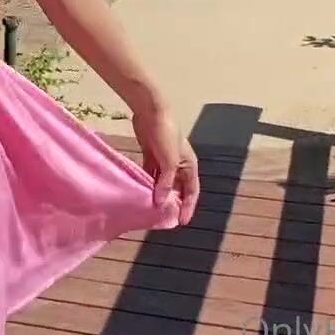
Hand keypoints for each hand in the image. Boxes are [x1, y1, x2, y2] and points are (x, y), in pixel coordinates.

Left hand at [132, 107, 199, 225]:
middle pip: (177, 188)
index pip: (192, 191)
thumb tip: (161, 202)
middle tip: (165, 219)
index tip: (182, 222)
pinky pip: (151, 174)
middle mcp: (179, 164)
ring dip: (159, 194)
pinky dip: (148, 183)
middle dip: (173, 203)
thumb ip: (166, 182)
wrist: (151, 112)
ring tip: (152, 210)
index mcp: (189, 165)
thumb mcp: (169, 160)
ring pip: (162, 182)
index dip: (188, 207)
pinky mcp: (151, 154)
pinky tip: (142, 193)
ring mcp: (164, 160)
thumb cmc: (166, 134)